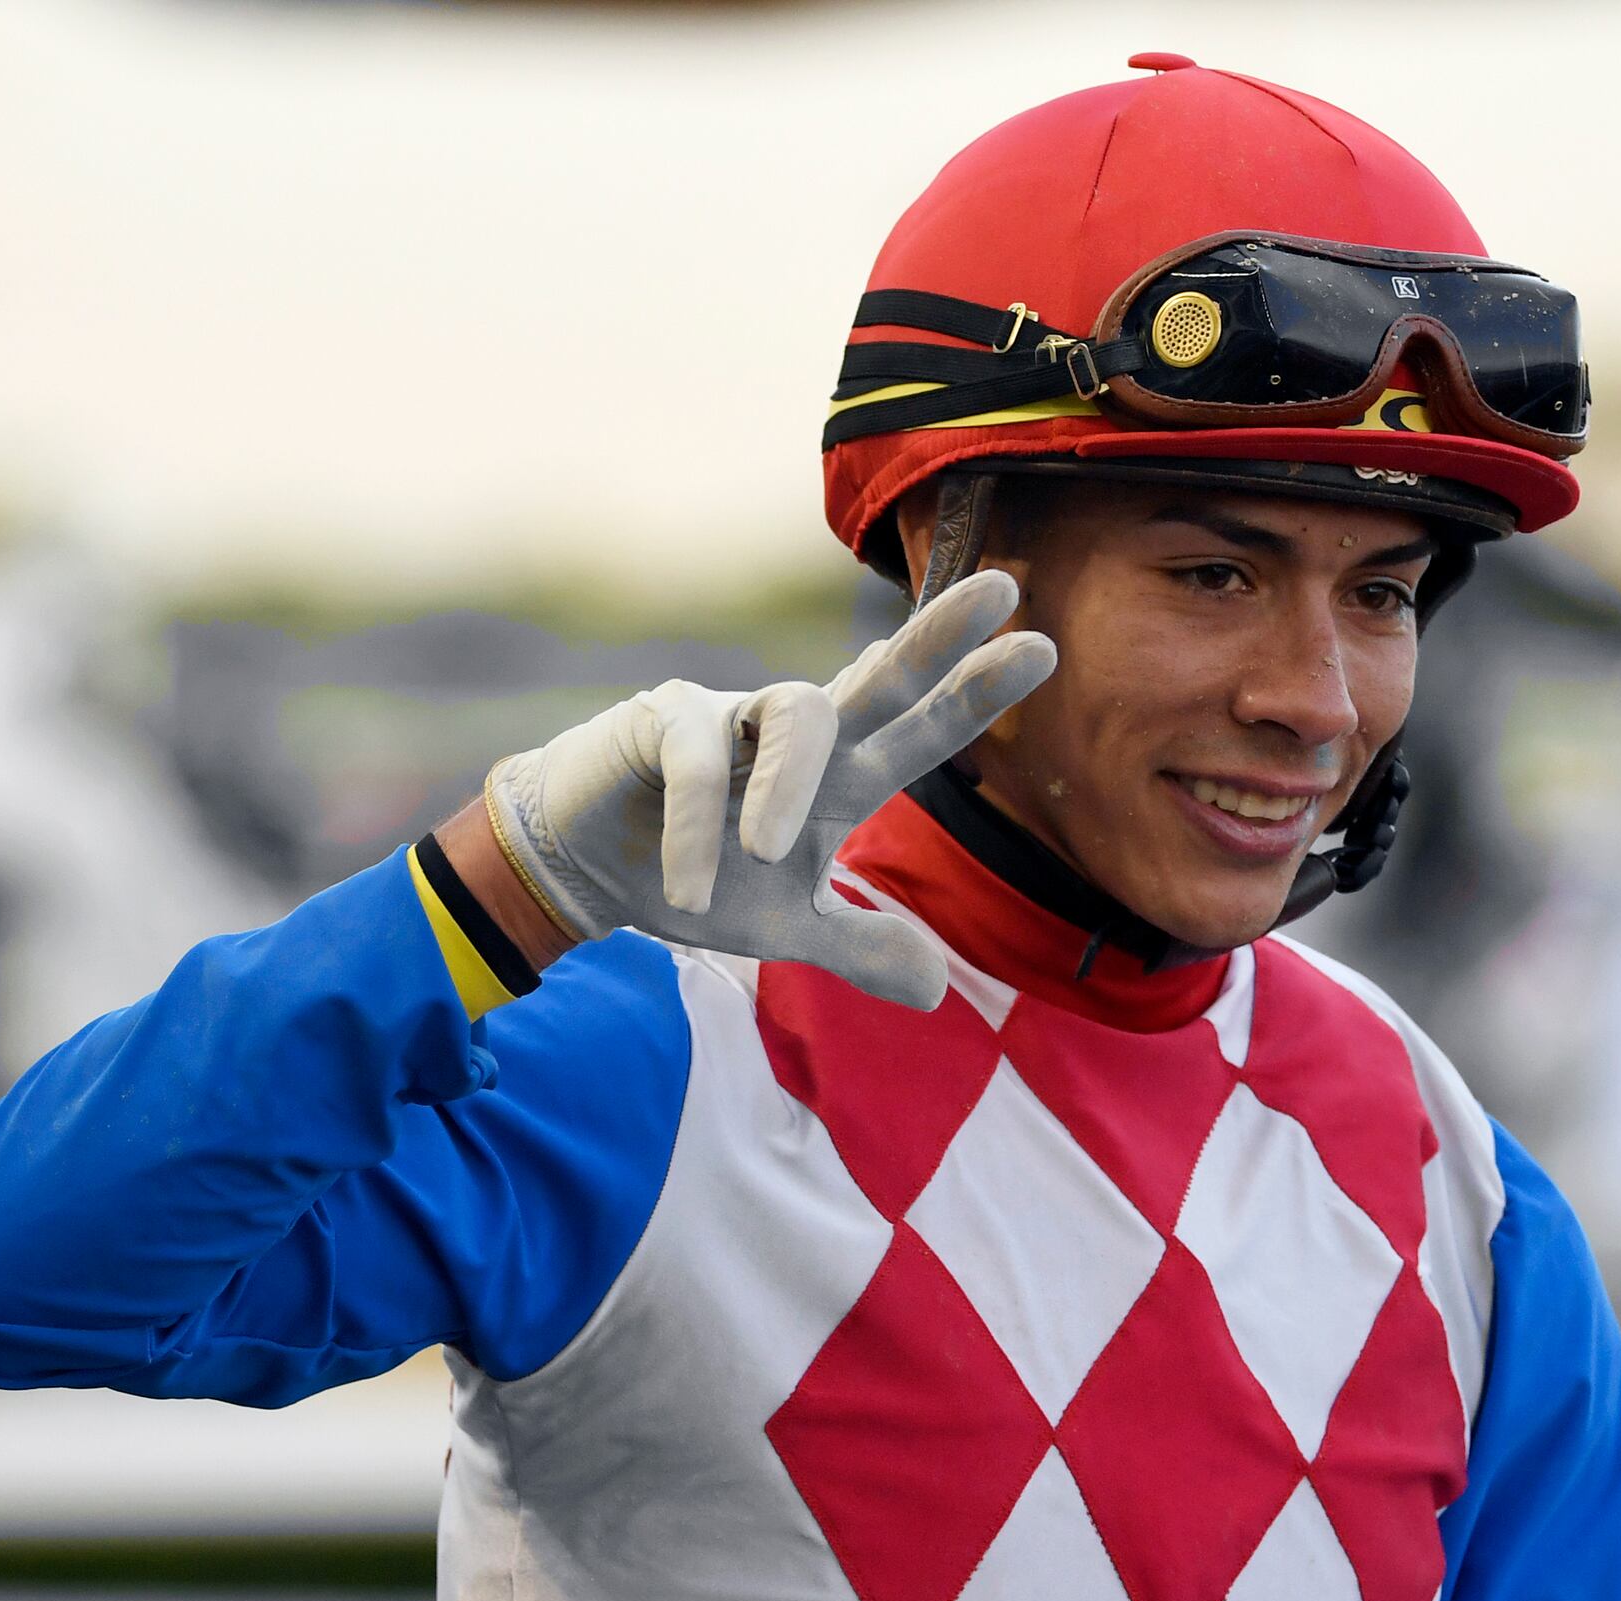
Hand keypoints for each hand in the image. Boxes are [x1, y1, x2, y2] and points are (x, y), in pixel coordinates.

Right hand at [483, 571, 1053, 1008]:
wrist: (580, 875)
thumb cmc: (696, 880)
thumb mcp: (784, 930)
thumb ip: (858, 947)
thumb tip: (937, 990)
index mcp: (836, 775)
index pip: (918, 731)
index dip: (975, 696)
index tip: (1040, 647)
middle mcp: (794, 732)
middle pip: (880, 678)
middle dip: (940, 637)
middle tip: (1003, 590)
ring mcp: (731, 716)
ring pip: (796, 715)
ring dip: (787, 787)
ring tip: (764, 857)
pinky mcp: (659, 723)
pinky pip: (695, 764)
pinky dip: (699, 832)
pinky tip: (691, 893)